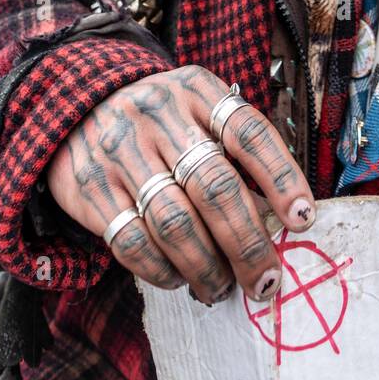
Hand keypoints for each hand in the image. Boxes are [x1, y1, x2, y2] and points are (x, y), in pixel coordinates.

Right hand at [46, 64, 314, 304]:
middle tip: (267, 281)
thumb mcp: (196, 108)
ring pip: (174, 222)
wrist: (75, 104)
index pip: (249, 133)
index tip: (304, 220)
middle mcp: (158, 115)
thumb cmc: (159, 119)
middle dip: (247, 243)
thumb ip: (232, 149)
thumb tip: (280, 218)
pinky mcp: (89, 186)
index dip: (281, 178)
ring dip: (206, 266)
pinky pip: (132, 241)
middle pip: (214, 186)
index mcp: (197, 91)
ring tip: (222, 288)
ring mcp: (121, 150)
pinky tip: (179, 279)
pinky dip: (161, 270)